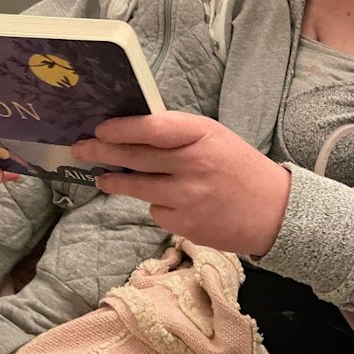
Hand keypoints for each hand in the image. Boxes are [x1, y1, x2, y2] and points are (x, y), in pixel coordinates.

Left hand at [72, 112, 290, 255]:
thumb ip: (178, 133)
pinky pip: (155, 210)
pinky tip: (170, 200)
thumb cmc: (239, 167)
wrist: (273, 211)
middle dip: (101, 152)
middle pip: (135, 157)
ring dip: (114, 180)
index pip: (151, 128)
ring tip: (103, 177)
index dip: (120, 128)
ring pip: (136, 187)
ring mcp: (186, 197)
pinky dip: (155, 204)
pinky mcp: (184, 224)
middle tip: (81, 148)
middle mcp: (192, 165)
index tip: (101, 128)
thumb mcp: (214, 137)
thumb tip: (133, 130)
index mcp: (201, 136)